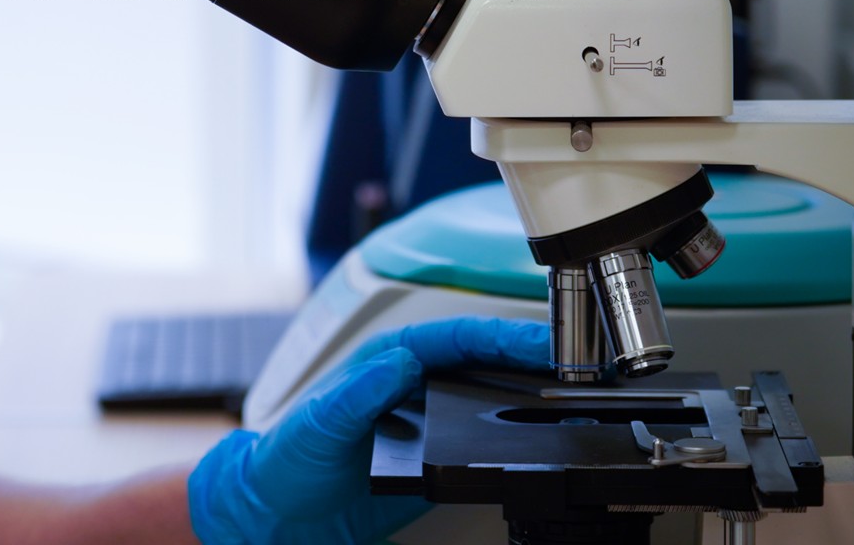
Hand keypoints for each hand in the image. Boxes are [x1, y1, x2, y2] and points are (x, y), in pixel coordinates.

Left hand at [187, 318, 549, 544]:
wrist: (279, 517)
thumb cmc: (285, 462)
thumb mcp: (318, 423)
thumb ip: (358, 393)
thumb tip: (399, 364)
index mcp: (384, 363)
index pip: (453, 338)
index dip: (498, 336)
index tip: (538, 342)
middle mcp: (409, 385)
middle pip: (480, 358)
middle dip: (528, 354)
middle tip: (574, 362)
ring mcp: (425, 422)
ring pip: (488, 392)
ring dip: (528, 388)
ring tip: (571, 391)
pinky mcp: (432, 460)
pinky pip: (480, 440)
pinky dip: (513, 433)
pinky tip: (539, 435)